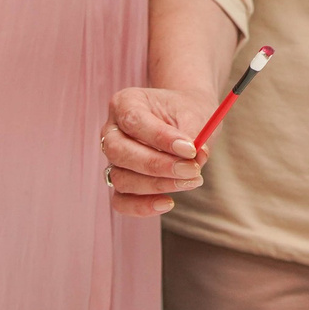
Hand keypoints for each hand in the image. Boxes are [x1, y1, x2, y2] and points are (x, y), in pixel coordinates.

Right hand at [101, 85, 211, 216]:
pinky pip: (121, 201)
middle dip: (157, 165)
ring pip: (121, 179)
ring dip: (156, 185)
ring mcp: (113, 159)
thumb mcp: (195, 115)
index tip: (191, 148)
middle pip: (120, 152)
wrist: (184, 116)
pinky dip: (142, 206)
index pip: (134, 121)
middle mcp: (111, 130)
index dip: (161, 138)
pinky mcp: (120, 181)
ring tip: (191, 180)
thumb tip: (197, 160)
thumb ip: (194, 136)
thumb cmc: (187, 112)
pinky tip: (168, 202)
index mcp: (125, 103)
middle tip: (192, 169)